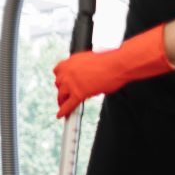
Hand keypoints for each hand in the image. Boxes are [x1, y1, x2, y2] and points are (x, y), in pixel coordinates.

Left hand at [53, 25, 173, 116]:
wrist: (116, 65)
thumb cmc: (109, 61)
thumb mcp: (90, 60)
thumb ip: (83, 68)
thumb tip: (84, 75)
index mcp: (70, 61)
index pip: (58, 71)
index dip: (61, 78)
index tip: (63, 82)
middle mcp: (68, 71)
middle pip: (58, 84)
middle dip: (62, 90)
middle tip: (64, 95)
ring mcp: (71, 83)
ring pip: (61, 95)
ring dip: (61, 101)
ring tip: (62, 105)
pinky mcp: (78, 93)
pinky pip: (68, 105)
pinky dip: (64, 111)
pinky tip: (62, 115)